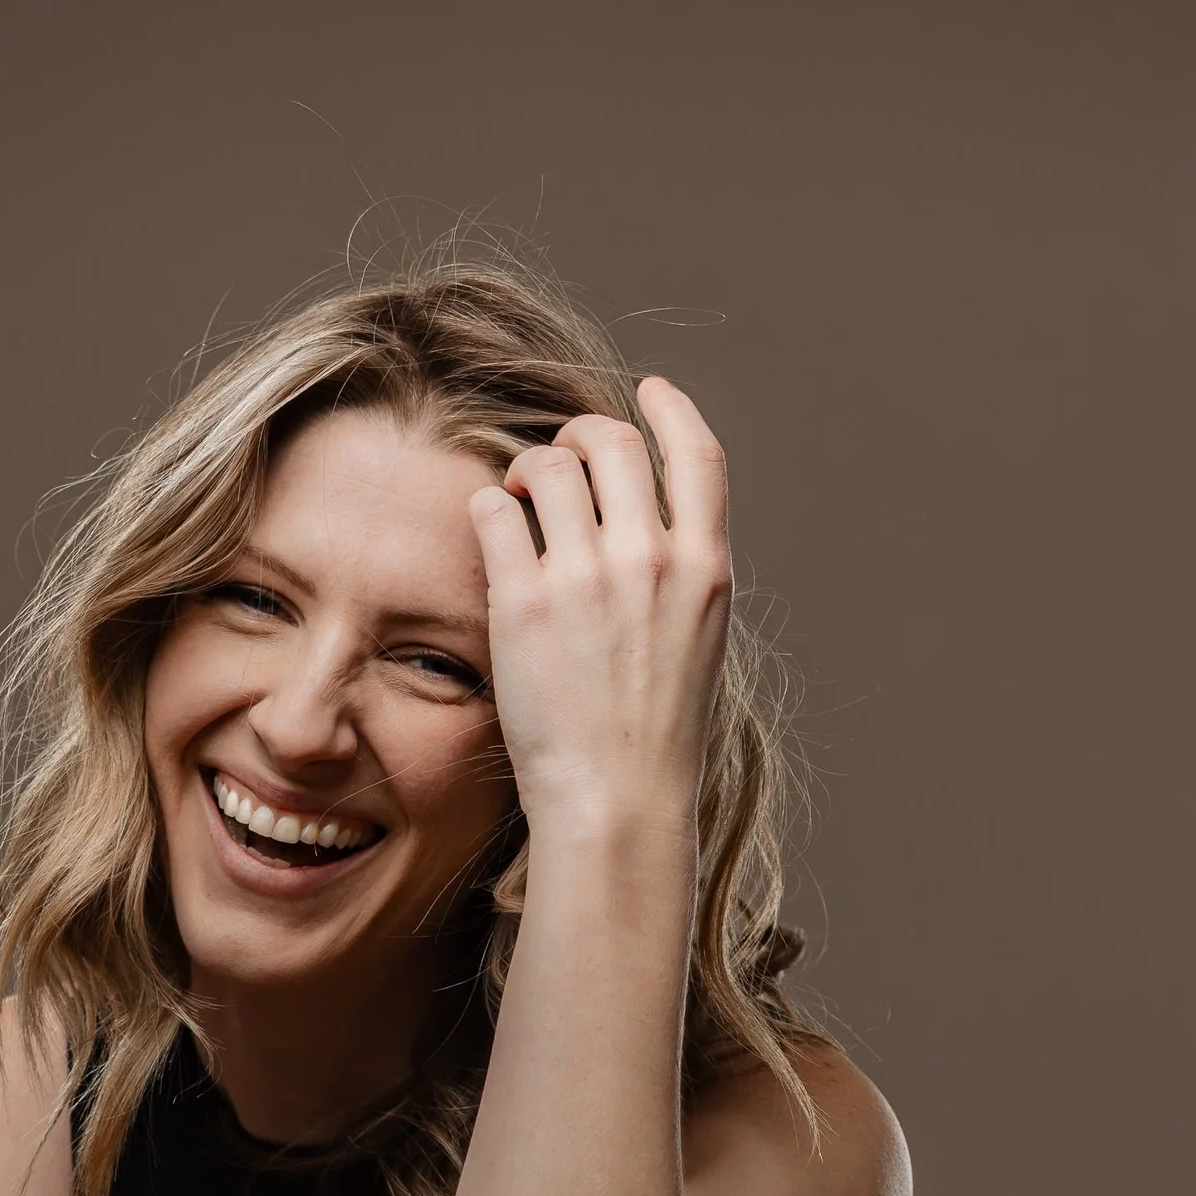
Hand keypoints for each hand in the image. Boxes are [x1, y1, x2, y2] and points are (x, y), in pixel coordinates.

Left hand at [469, 374, 731, 845]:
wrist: (617, 804)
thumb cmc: (655, 740)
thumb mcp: (699, 646)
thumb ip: (681, 577)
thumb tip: (647, 526)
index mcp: (705, 569)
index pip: (698, 455)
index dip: (671, 409)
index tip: (647, 391)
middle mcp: (650, 559)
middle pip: (612, 442)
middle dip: (578, 434)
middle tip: (557, 457)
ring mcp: (586, 577)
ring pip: (547, 463)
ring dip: (527, 470)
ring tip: (518, 500)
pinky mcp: (524, 602)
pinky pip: (495, 511)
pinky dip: (490, 508)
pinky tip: (493, 532)